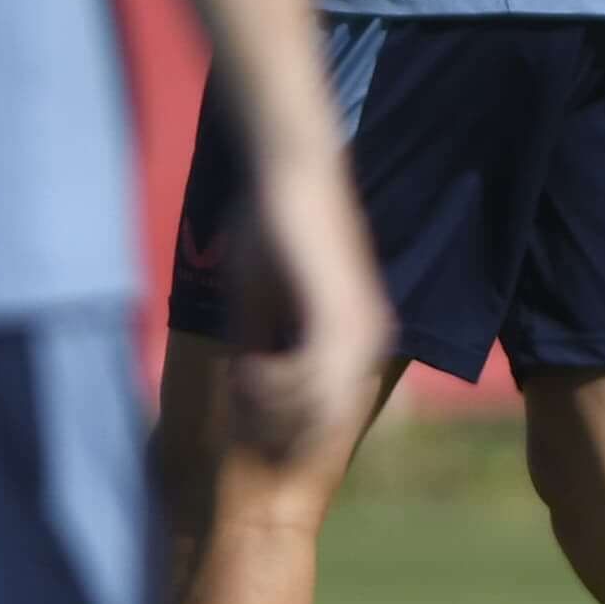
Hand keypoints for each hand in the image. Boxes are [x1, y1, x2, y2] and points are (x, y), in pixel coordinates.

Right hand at [209, 157, 395, 466]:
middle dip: (270, 427)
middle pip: (322, 427)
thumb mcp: (259, 304)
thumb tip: (243, 395)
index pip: (325, 417)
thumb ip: (258, 348)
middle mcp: (369, 343)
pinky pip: (309, 384)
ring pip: (315, 414)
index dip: (276, 426)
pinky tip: (247, 367)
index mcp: (356, 341)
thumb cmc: (271, 229)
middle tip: (235, 396)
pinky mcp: (340, 318)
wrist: (292, 175)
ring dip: (267, 409)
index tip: (238, 407)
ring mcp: (360, 333)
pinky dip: (271, 388)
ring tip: (241, 377)